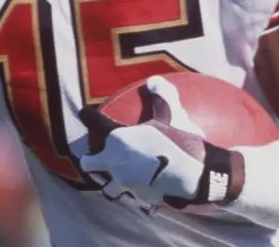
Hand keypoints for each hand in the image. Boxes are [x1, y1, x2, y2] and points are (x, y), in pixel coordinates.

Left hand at [79, 75, 232, 209]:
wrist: (193, 177)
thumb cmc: (178, 142)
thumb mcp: (171, 113)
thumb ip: (161, 94)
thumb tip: (153, 81)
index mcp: (118, 138)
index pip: (94, 123)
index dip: (87, 116)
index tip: (84, 112)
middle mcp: (114, 161)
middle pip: (89, 163)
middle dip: (90, 157)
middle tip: (98, 152)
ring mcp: (124, 182)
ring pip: (106, 184)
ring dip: (108, 178)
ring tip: (116, 173)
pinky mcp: (137, 196)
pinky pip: (129, 193)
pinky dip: (131, 188)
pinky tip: (140, 183)